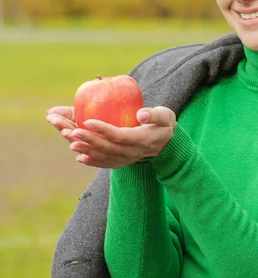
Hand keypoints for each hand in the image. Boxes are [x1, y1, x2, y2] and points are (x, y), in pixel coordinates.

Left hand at [47, 106, 175, 168]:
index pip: (119, 136)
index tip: (88, 121)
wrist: (167, 143)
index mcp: (141, 139)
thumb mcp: (165, 116)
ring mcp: (126, 159)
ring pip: (104, 157)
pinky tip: (79, 157)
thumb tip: (141, 114)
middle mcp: (132, 152)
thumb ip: (155, 114)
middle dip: (89, 140)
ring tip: (71, 144)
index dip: (103, 129)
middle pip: (107, 148)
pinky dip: (92, 162)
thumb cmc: (163, 124)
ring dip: (86, 151)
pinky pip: (105, 163)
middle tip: (72, 132)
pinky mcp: (121, 162)